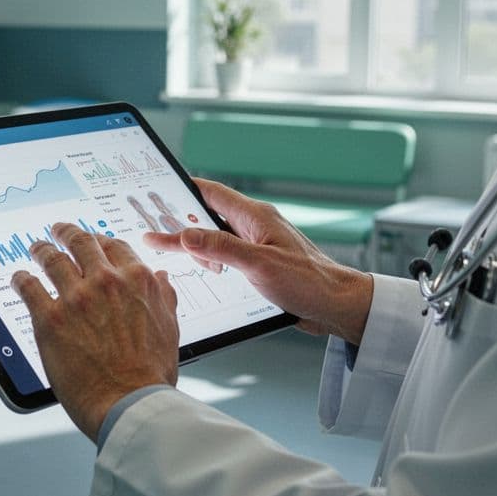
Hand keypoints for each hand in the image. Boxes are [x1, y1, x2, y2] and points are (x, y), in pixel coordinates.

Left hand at [11, 223, 180, 440]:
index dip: (100, 242)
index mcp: (138, 281)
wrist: (130, 403)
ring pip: (51, 259)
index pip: (114, 246)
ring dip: (41, 250)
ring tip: (36, 250)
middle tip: (58, 232)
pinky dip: (21, 279)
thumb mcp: (169, 329)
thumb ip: (163, 298)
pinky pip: (28, 287)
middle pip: (80, 243)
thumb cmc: (151, 375)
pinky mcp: (49, 318)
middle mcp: (106, 282)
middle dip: (66, 233)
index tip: (92, 242)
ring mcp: (76, 298)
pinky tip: (19, 279)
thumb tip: (161, 280)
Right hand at [144, 178, 373, 343]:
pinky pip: (229, 256)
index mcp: (255, 216)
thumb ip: (221, 247)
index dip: (184, 189)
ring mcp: (259, 245)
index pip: (211, 193)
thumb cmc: (309, 282)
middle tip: (159, 230)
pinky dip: (213, 262)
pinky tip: (209, 273)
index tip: (159, 191)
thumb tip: (186, 234)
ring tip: (188, 260)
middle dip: (185, 223)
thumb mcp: (259, 264)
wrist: (337, 306)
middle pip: (210, 215)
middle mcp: (255, 226)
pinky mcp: (262, 264)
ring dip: (200, 248)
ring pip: (217, 238)